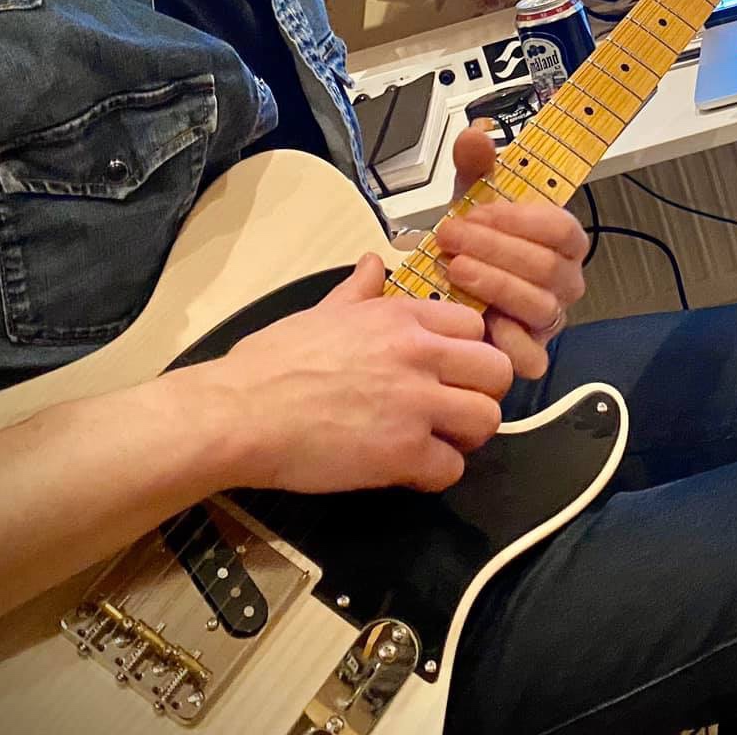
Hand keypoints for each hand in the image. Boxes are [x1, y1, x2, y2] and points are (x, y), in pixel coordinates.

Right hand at [201, 254, 513, 493]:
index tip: (447, 371)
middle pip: (497, 372)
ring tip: (435, 441)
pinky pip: (451, 469)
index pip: (476, 328)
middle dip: (480, 393)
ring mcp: (415, 405)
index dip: (467, 353)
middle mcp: (420, 355)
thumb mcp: (322, 311)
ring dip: (465, 436)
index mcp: (403, 317)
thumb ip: (359, 291)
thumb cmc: (272, 361)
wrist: (239, 412)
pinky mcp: (403, 453)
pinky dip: (434, 474)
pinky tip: (407, 469)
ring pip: (486, 420)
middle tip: (451, 409)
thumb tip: (374, 263)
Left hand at [436, 123, 586, 379]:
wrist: (459, 281)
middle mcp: (566, 279)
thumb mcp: (474, 196)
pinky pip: (533, 354)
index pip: (559, 228)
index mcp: (564, 239)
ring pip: (537, 305)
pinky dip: (507, 341)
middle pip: (545, 266)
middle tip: (450, 236)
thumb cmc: (478, 238)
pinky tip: (480, 322)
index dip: (517, 221)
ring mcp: (551, 316)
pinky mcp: (533, 350)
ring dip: (493, 285)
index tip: (475, 211)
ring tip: (455, 270)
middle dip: (494, 250)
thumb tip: (474, 134)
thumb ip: (476, 164)